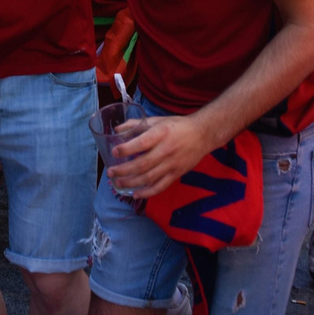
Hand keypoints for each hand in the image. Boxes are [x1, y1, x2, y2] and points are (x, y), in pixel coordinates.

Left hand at [108, 113, 230, 198]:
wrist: (202, 135)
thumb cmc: (177, 126)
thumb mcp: (157, 120)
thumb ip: (136, 124)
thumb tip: (117, 130)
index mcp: (160, 134)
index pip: (141, 143)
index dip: (127, 149)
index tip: (114, 152)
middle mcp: (165, 150)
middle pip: (142, 164)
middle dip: (124, 170)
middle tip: (111, 172)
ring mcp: (172, 164)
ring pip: (149, 177)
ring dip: (132, 182)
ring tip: (118, 183)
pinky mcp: (176, 174)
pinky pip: (160, 186)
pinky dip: (148, 192)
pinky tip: (136, 194)